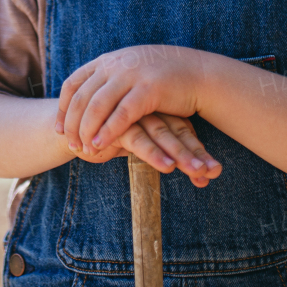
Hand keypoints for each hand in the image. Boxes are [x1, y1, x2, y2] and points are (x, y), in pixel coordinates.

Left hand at [56, 45, 205, 154]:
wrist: (199, 73)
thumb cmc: (164, 78)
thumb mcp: (131, 71)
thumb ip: (109, 79)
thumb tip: (88, 97)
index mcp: (108, 60)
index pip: (74, 83)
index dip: (62, 108)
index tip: (58, 129)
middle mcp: (115, 64)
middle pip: (82, 97)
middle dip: (72, 123)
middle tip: (69, 145)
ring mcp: (131, 75)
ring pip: (97, 106)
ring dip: (86, 130)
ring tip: (83, 149)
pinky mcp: (148, 89)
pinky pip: (121, 114)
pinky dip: (108, 131)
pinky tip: (101, 145)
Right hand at [65, 112, 221, 186]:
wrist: (72, 127)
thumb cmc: (111, 136)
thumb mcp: (140, 143)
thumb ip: (166, 154)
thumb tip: (203, 178)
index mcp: (157, 109)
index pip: (183, 128)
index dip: (198, 150)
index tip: (215, 173)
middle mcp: (148, 108)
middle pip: (177, 130)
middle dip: (196, 154)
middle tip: (213, 173)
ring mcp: (133, 113)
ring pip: (163, 134)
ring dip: (182, 155)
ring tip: (198, 172)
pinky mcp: (117, 123)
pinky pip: (139, 139)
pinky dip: (154, 154)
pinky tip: (167, 168)